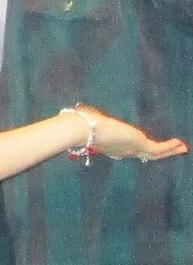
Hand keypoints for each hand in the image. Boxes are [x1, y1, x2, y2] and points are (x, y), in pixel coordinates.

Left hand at [69, 105, 186, 161]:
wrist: (83, 129)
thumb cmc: (82, 123)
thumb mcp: (90, 119)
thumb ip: (90, 117)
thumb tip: (81, 109)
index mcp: (111, 146)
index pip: (128, 151)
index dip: (138, 150)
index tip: (147, 147)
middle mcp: (122, 151)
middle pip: (145, 155)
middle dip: (159, 153)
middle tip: (171, 150)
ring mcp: (131, 150)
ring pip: (155, 154)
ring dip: (169, 151)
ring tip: (181, 148)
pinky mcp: (139, 145)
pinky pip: (159, 149)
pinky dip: (170, 147)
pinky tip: (181, 144)